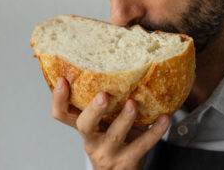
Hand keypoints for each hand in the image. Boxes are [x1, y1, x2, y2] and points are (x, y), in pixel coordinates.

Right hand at [51, 77, 169, 169]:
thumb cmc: (113, 140)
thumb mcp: (103, 124)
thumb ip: (105, 104)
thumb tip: (117, 64)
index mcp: (84, 127)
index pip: (62, 114)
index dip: (59, 99)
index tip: (63, 80)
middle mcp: (92, 140)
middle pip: (84, 125)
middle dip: (94, 110)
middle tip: (103, 96)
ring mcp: (109, 152)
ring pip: (114, 135)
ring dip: (125, 118)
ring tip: (133, 104)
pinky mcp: (128, 160)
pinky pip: (142, 144)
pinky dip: (155, 131)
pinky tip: (165, 118)